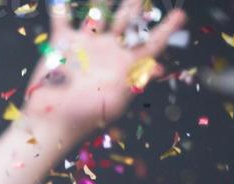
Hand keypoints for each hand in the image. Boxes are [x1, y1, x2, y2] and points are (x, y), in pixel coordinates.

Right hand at [22, 0, 186, 146]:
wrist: (52, 121)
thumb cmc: (86, 117)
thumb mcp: (117, 101)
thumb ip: (137, 80)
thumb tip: (159, 68)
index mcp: (124, 64)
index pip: (151, 42)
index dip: (167, 29)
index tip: (182, 15)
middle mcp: (107, 50)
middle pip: (127, 20)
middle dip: (135, 4)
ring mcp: (85, 44)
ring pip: (98, 13)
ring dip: (102, 0)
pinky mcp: (62, 43)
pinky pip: (62, 18)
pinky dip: (61, 6)